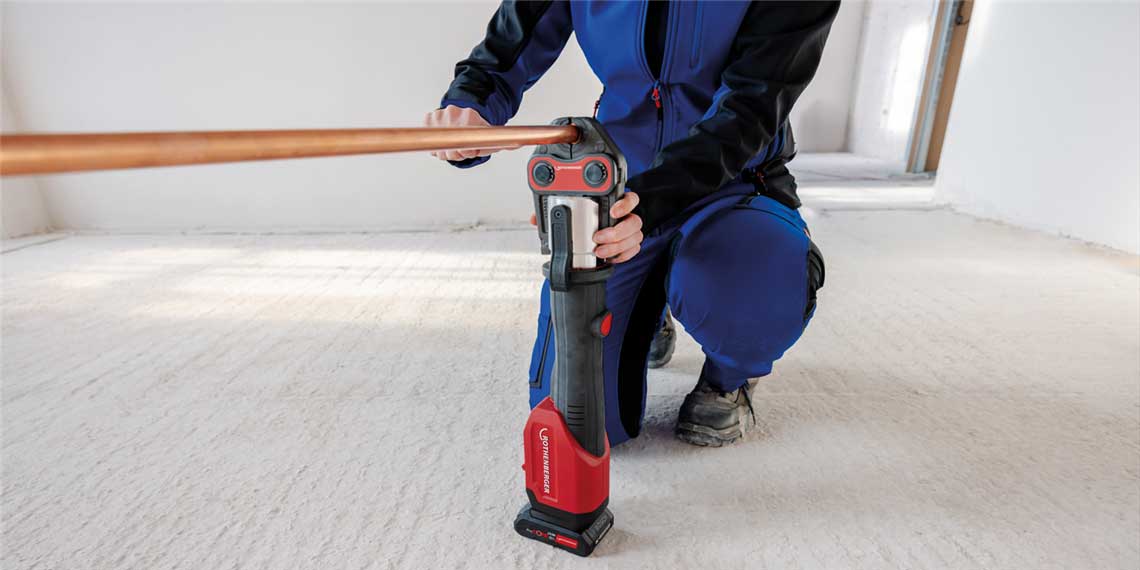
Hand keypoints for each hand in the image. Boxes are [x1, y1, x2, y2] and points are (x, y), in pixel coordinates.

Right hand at [424, 105, 518, 160]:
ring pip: (440, 147)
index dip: (466, 152)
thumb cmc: (476, 128)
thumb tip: (517, 144)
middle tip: (463, 149)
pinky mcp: (429, 118)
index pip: (465, 144)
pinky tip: (445, 139)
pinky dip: (437, 145)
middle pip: (451, 147)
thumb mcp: (489, 136)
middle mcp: (453, 112)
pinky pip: (431, 142)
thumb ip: (503, 142)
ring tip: (454, 144)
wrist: (462, 114)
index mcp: (470, 115)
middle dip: (457, 154)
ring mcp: (440, 114)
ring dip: (446, 151)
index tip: (468, 151)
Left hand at [528, 192, 642, 263]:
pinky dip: (623, 255)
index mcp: (613, 203)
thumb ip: (553, 212)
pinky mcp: (629, 245)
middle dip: (617, 232)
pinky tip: (610, 258)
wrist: (591, 236)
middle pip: (634, 221)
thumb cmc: (583, 220)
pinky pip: (634, 250)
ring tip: (600, 251)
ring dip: (617, 246)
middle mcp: (624, 217)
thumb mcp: (568, 213)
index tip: (612, 212)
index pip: (629, 198)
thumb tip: (535, 219)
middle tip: (599, 237)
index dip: (624, 204)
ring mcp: (628, 232)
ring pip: (635, 237)